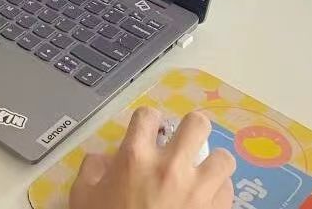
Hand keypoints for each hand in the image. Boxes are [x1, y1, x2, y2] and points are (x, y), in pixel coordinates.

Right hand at [70, 108, 235, 208]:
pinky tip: (207, 197)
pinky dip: (219, 190)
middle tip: (182, 143)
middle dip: (191, 130)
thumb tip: (104, 160)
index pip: (148, 115)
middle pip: (197, 124)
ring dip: (211, 163)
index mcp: (136, 156)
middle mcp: (171, 166)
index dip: (149, 120)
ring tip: (201, 172)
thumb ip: (92, 170)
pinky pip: (228, 189)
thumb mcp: (83, 196)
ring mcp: (198, 190)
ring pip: (223, 157)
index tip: (149, 131)